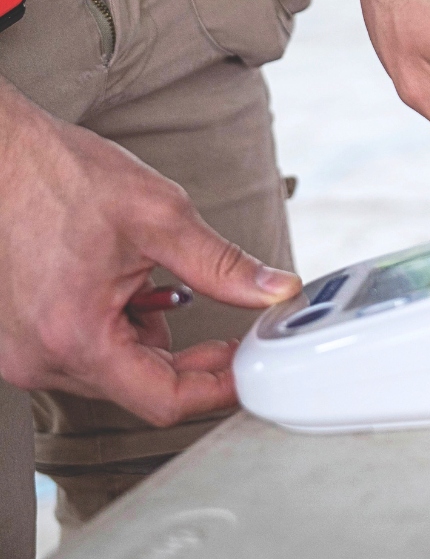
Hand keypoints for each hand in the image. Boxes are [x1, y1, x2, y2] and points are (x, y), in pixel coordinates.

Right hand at [0, 82, 300, 426]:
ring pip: (114, 371)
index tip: (247, 370)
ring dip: (151, 341)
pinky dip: (117, 328)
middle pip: (140, 389)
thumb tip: (274, 290)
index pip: (164, 402)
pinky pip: (84, 352)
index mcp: (75, 337)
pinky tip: (126, 289)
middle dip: (191, 362)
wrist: (1, 156)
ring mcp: (21, 351)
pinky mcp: (17, 337)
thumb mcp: (161, 218)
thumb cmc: (61, 177)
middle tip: (230, 332)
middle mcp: (39, 358)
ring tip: (160, 288)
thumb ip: (223, 266)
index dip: (217, 389)